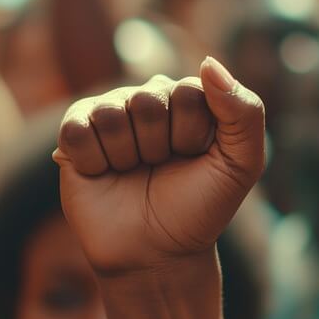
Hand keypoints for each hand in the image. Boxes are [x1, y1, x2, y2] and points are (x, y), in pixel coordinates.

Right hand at [54, 57, 264, 276]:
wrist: (156, 255)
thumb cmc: (199, 208)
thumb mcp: (241, 164)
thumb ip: (244, 112)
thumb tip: (207, 63)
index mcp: (187, 97)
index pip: (187, 93)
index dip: (191, 136)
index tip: (195, 159)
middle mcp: (146, 98)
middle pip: (147, 101)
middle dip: (158, 147)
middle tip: (161, 169)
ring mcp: (108, 114)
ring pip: (111, 115)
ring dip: (126, 157)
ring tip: (134, 173)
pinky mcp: (74, 135)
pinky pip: (77, 131)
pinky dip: (94, 161)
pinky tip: (105, 174)